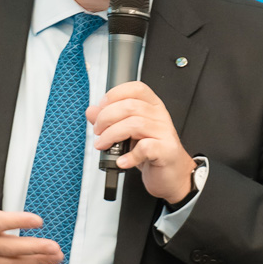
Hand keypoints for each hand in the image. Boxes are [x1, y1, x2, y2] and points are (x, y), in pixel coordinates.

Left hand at [86, 81, 195, 204]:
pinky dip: (129, 156)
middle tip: (98, 131)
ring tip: (104, 145)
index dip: (115, 94)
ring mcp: (164, 132)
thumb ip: (109, 120)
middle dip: (106, 117)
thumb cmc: (151, 152)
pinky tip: (122, 161)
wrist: (170, 174)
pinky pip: (145, 147)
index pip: (136, 88)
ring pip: (135, 124)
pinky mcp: (166, 150)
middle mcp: (160, 116)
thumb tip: (92, 111)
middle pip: (130, 106)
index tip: (101, 106)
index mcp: (152, 107)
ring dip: (112, 135)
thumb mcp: (128, 133)